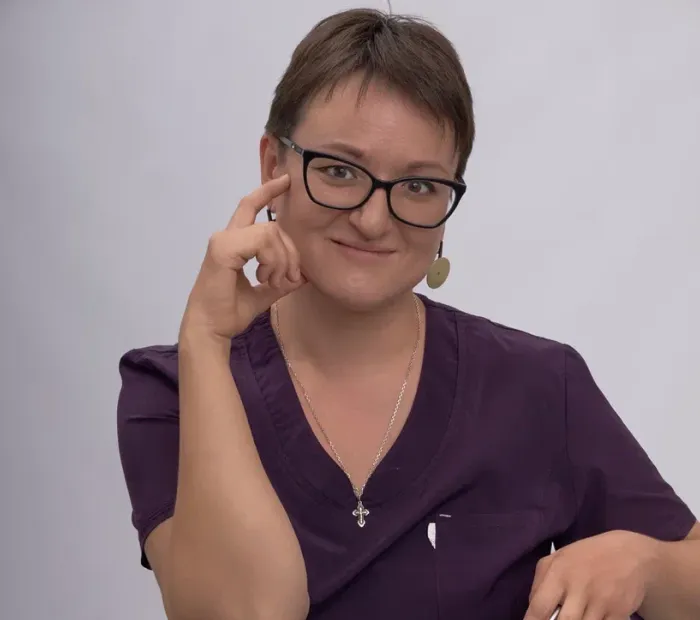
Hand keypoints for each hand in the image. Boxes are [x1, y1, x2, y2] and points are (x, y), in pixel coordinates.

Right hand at [180, 174, 305, 341]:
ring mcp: (223, 240)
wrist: (210, 330)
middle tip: (290, 278)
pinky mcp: (223, 249)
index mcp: (233, 243)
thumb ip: (281, 281)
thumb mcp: (263, 293)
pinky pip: (262, 242)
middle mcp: (226, 236)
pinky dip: (272, 261)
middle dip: (290, 251)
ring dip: (282, 260)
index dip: (267, 191)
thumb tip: (304, 276)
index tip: (285, 180)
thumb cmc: (230, 313)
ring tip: (273, 282)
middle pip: (273, 225)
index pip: (250, 206)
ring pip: (270, 232)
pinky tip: (265, 278)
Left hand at [524, 530, 660, 619]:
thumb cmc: (586, 557)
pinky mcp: (619, 614)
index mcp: (559, 572)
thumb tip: (531, 611)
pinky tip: (591, 617)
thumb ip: (540, 583)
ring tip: (573, 617)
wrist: (630, 554)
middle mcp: (579, 587)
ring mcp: (601, 602)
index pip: (539, 607)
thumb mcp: (557, 559)